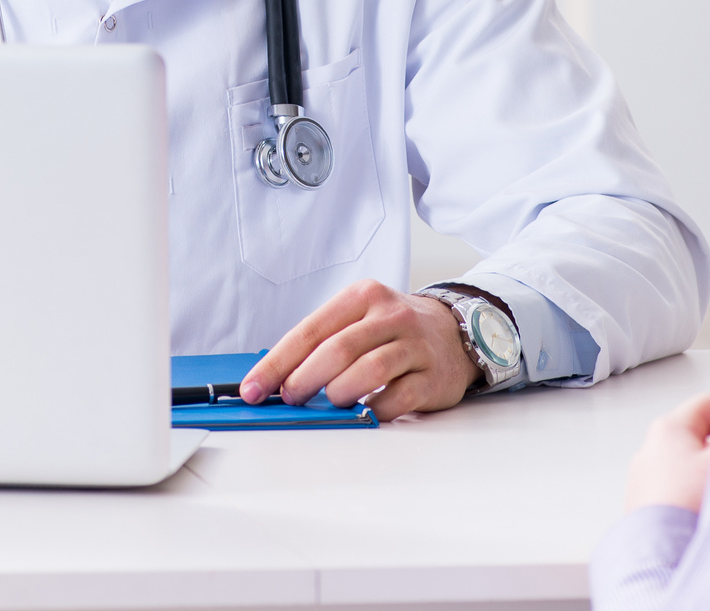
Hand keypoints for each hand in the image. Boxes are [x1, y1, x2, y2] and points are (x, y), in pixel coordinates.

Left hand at [241, 279, 478, 419]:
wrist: (455, 333)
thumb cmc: (393, 330)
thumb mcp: (358, 320)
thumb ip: (323, 343)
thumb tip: (276, 379)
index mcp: (362, 297)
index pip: (310, 330)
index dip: (277, 362)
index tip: (254, 388)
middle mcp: (390, 315)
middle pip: (338, 349)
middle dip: (304, 379)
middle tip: (290, 398)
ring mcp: (414, 345)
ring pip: (368, 370)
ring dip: (339, 393)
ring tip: (331, 402)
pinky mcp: (432, 376)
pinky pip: (398, 397)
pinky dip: (374, 410)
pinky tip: (364, 412)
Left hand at [623, 394, 709, 512]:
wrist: (662, 553)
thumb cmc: (688, 505)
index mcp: (668, 428)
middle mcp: (650, 448)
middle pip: (699, 438)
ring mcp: (644, 477)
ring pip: (688, 467)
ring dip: (706, 481)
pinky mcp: (644, 504)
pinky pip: (677, 492)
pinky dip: (691, 500)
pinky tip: (700, 516)